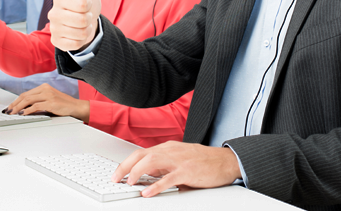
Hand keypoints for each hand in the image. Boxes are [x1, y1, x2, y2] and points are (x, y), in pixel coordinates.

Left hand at [4, 83, 89, 122]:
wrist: (76, 107)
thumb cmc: (63, 105)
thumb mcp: (49, 100)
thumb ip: (38, 101)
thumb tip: (24, 108)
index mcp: (44, 87)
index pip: (26, 94)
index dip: (16, 101)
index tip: (10, 107)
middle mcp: (45, 89)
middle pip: (25, 96)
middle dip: (14, 104)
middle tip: (7, 111)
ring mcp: (48, 95)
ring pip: (28, 100)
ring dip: (18, 107)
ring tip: (12, 113)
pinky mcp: (51, 102)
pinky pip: (35, 106)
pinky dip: (27, 110)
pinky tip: (22, 114)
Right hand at [48, 0, 100, 51]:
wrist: (86, 23)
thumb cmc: (86, 3)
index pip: (84, 4)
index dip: (89, 4)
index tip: (85, 4)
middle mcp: (53, 14)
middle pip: (82, 19)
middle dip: (89, 18)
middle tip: (85, 15)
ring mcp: (54, 29)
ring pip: (80, 33)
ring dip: (86, 30)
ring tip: (82, 25)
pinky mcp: (56, 42)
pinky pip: (75, 44)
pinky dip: (81, 40)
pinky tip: (77, 34)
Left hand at [111, 142, 241, 197]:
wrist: (225, 161)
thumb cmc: (204, 161)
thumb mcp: (180, 160)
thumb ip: (164, 167)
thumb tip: (148, 178)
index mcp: (168, 148)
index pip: (141, 152)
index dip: (127, 162)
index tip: (117, 173)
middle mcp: (171, 151)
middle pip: (142, 154)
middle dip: (126, 166)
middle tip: (116, 178)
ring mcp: (179, 160)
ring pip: (152, 161)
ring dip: (137, 172)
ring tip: (129, 183)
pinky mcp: (188, 171)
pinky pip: (169, 178)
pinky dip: (156, 185)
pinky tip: (148, 192)